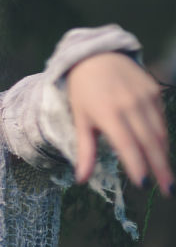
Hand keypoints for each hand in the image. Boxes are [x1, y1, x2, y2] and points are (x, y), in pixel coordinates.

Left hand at [66, 52, 171, 194]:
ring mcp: (145, 97)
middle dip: (160, 168)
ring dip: (164, 156)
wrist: (96, 55)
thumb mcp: (80, 119)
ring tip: (166, 177)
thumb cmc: (83, 91)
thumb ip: (85, 150)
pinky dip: (162, 137)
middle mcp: (130, 105)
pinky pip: (160, 119)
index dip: (137, 165)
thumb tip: (81, 179)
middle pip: (149, 142)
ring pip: (159, 132)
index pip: (127, 144)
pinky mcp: (154, 91)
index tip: (143, 185)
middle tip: (168, 191)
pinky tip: (161, 152)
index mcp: (108, 113)